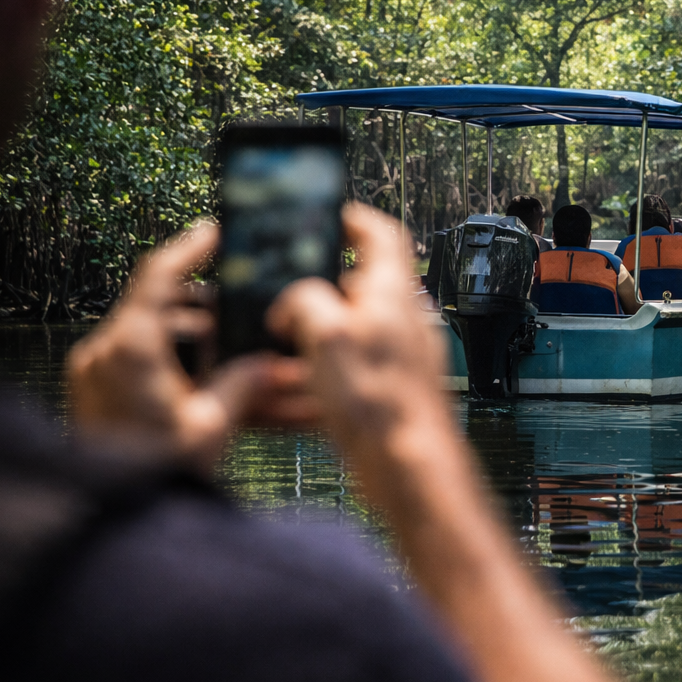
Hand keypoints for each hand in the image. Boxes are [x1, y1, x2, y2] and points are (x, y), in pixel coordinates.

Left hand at [67, 223, 317, 471]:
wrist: (106, 519)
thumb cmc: (153, 475)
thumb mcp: (211, 428)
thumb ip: (244, 386)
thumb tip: (272, 365)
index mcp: (131, 350)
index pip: (159, 277)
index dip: (190, 249)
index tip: (216, 231)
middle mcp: (108, 354)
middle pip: (166, 311)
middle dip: (214, 314)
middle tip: (250, 315)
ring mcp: (101, 374)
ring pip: (162, 341)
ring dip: (204, 347)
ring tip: (247, 361)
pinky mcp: (103, 397)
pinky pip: (150, 370)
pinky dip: (185, 373)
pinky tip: (223, 388)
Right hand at [267, 204, 449, 466]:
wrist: (408, 466)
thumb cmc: (379, 400)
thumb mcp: (326, 333)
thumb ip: (304, 300)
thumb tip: (292, 301)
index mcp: (393, 292)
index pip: (380, 234)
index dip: (350, 219)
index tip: (325, 216)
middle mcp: (401, 319)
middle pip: (356, 287)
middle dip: (313, 292)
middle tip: (277, 298)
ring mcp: (397, 355)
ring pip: (344, 334)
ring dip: (307, 341)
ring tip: (273, 354)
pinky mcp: (387, 390)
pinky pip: (344, 374)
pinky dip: (314, 379)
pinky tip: (284, 399)